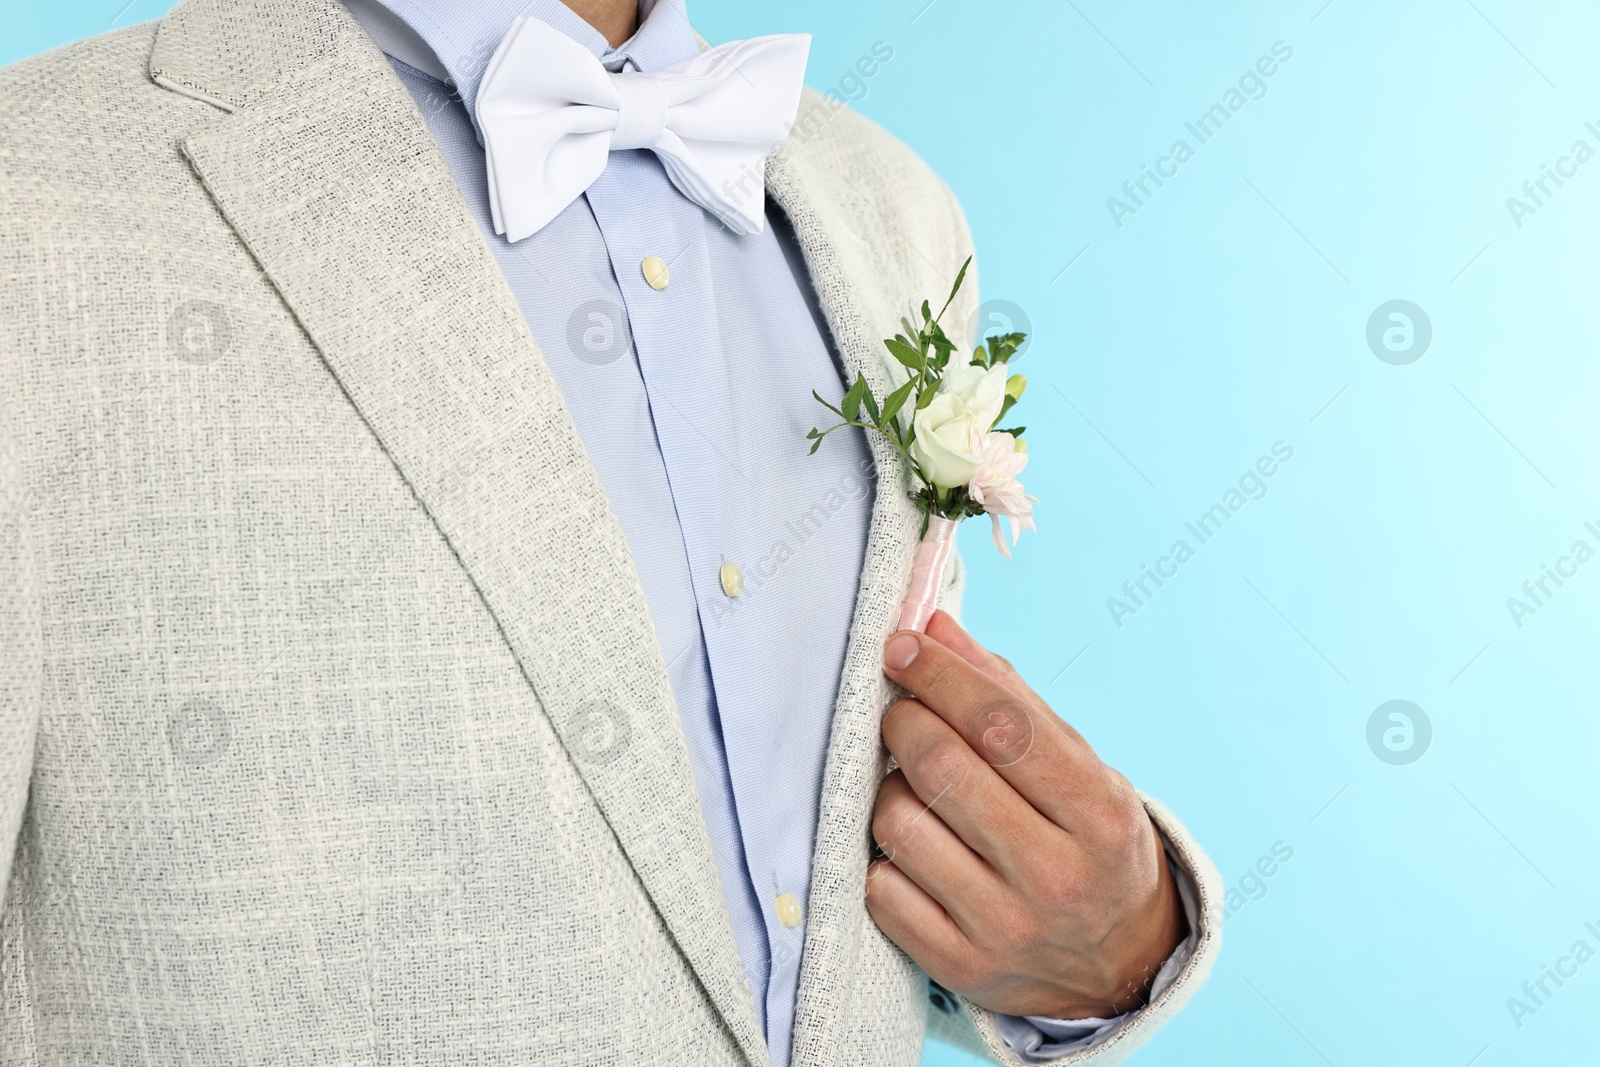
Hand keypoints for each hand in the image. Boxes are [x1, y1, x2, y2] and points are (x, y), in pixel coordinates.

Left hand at [865, 611, 1185, 1019]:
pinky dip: (884, 856)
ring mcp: (1006, 927)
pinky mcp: (959, 966)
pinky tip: (914, 848)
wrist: (1119, 964)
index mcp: (1098, 814)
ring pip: (899, 823)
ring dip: (889, 790)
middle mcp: (1056, 876)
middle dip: (905, 721)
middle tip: (903, 713)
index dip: (941, 675)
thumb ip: (1008, 695)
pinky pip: (881, 888)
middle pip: (942, 768)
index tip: (904, 646)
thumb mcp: (1078, 765)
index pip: (1001, 724)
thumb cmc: (1087, 843)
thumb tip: (934, 626)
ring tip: (916, 789)